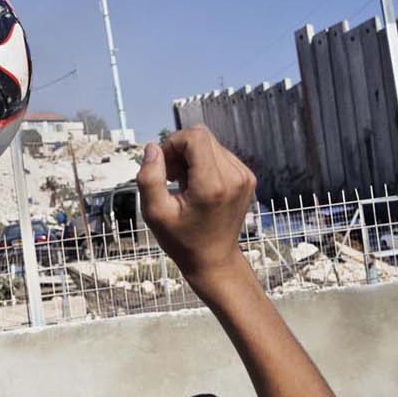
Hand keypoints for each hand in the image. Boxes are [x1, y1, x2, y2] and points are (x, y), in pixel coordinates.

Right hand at [136, 126, 255, 286]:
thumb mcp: (155, 214)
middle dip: (180, 150)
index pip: (195, 137)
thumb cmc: (183, 240)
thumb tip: (153, 148)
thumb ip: (149, 178)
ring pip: (211, 144)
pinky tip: (196, 185)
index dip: (172, 144)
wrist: (214, 259)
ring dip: (192, 157)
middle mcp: (234, 177)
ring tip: (182, 184)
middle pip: (202, 137)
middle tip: (170, 177)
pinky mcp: (247, 177)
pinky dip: (204, 163)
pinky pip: (220, 154)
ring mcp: (244, 176)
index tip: (163, 167)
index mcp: (213, 185)